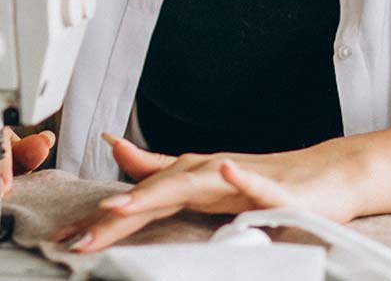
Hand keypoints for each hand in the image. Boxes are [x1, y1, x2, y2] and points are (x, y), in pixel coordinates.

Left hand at [51, 134, 362, 253]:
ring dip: (154, 193)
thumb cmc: (264, 180)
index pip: (137, 201)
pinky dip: (239, 178)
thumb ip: (159, 169)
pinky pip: (255, 184)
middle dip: (113, 217)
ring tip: (121, 207)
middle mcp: (205, 172)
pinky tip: (224, 170)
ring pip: (190, 183)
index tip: (65, 241)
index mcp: (188, 177)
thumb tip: (116, 149)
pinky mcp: (274, 186)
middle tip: (79, 238)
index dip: (101, 221)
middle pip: (152, 195)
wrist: (325, 175)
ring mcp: (236, 177)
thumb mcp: (203, 180)